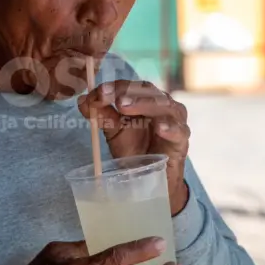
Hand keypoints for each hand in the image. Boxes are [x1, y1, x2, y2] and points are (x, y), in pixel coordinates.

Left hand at [78, 80, 190, 214]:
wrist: (151, 179)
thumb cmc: (134, 150)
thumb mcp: (113, 131)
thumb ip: (100, 114)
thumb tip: (82, 100)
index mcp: (144, 98)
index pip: (130, 85)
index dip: (114, 86)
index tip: (98, 93)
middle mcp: (161, 104)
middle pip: (147, 90)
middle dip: (126, 91)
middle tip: (108, 96)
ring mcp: (175, 121)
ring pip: (163, 106)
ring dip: (144, 104)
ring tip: (125, 107)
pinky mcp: (182, 141)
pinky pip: (179, 131)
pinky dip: (170, 128)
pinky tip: (159, 128)